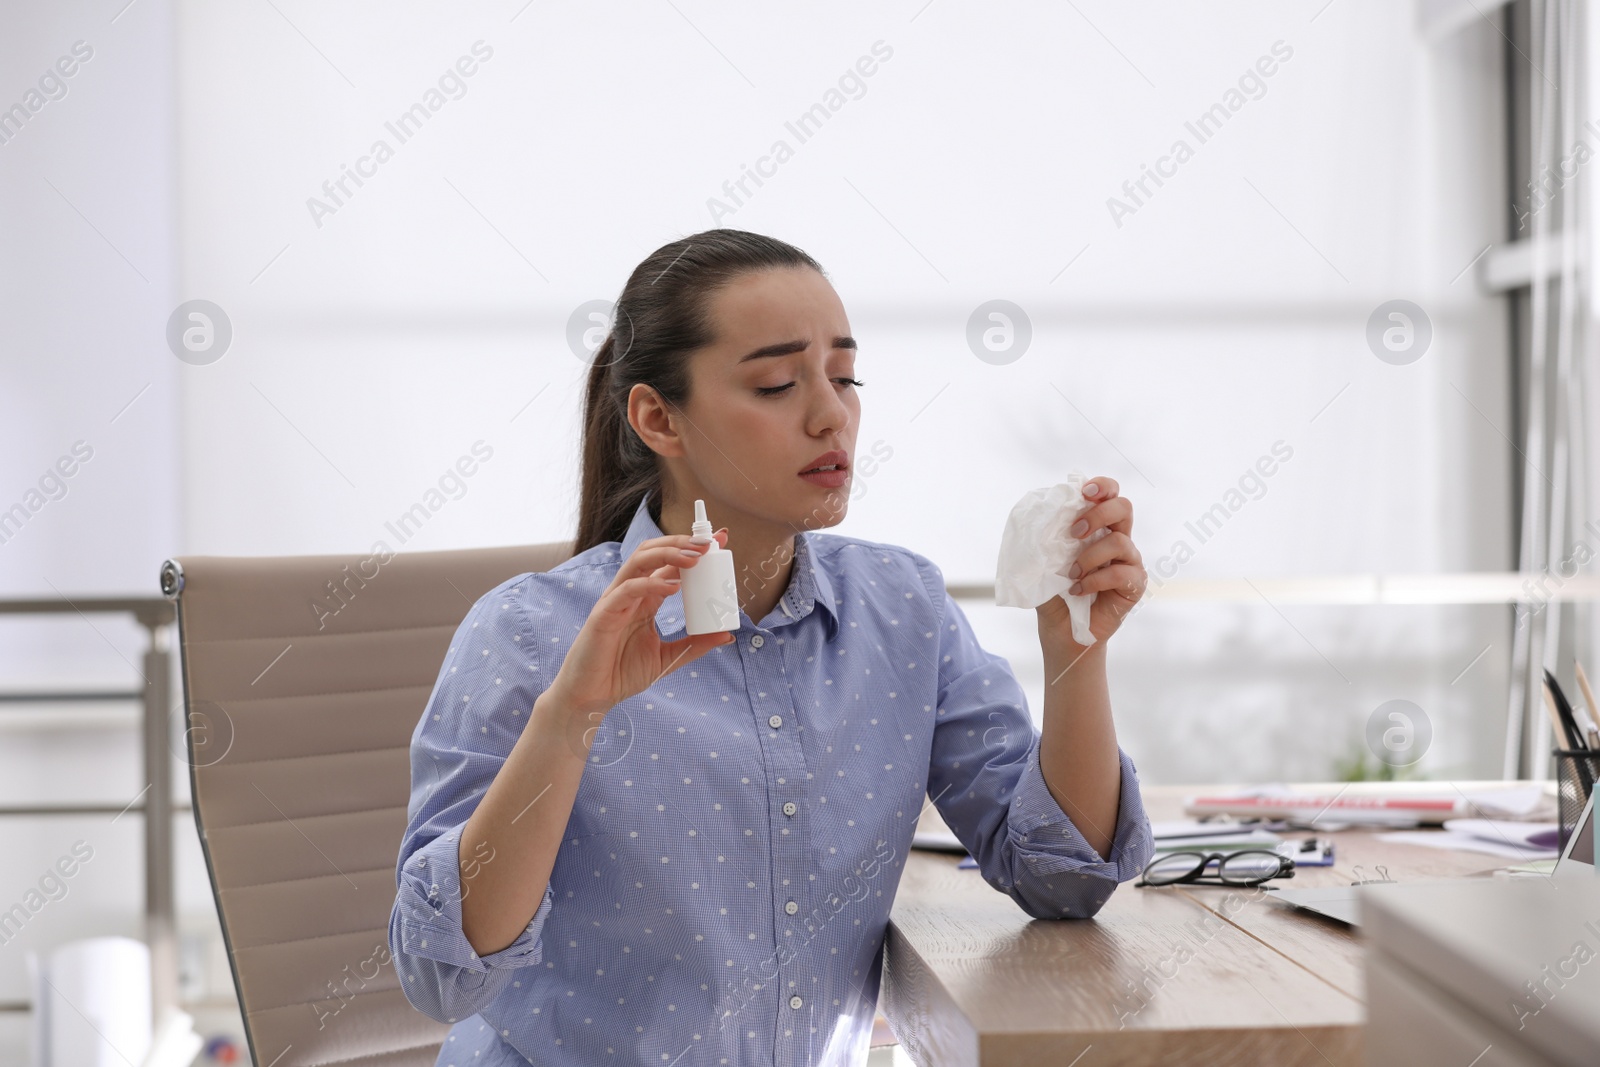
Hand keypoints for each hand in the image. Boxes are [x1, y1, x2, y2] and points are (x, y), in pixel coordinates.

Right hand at [545, 529, 735, 727]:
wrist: (592, 697)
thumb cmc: (622, 674)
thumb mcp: (669, 658)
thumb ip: (695, 645)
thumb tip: (727, 635)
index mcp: (646, 599)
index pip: (670, 565)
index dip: (692, 549)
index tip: (720, 541)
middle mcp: (631, 593)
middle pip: (654, 553)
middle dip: (682, 543)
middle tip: (709, 544)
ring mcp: (615, 600)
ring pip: (639, 561)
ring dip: (668, 554)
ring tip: (695, 557)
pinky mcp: (603, 614)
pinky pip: (626, 590)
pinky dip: (650, 584)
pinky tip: (673, 586)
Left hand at [1035, 477, 1145, 650]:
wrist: (1062, 633)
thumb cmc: (1053, 596)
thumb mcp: (1041, 564)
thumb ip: (1043, 541)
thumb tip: (1037, 519)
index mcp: (1097, 528)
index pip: (1109, 494)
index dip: (1102, 485)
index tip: (1084, 491)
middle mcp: (1117, 540)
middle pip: (1124, 507)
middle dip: (1098, 513)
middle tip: (1074, 532)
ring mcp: (1128, 562)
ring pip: (1120, 541)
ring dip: (1089, 556)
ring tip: (1071, 574)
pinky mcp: (1134, 585)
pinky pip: (1121, 573)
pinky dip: (1095, 580)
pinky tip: (1079, 590)